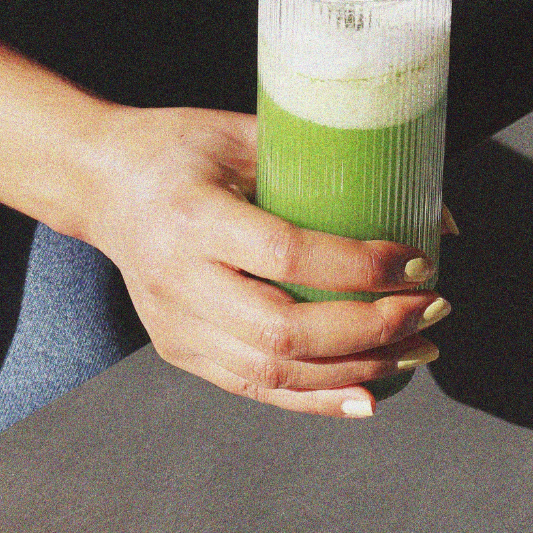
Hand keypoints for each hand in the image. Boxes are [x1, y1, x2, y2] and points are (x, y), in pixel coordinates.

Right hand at [83, 105, 451, 416]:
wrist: (98, 183)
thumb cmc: (178, 146)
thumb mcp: (243, 134)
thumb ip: (328, 164)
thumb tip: (434, 213)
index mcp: (193, 216)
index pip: (286, 255)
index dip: (359, 267)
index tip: (416, 261)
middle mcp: (180, 280)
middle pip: (285, 331)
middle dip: (372, 330)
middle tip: (431, 310)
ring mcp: (176, 324)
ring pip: (274, 372)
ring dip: (356, 370)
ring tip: (416, 352)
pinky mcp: (179, 348)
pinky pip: (255, 387)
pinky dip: (316, 398)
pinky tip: (367, 394)